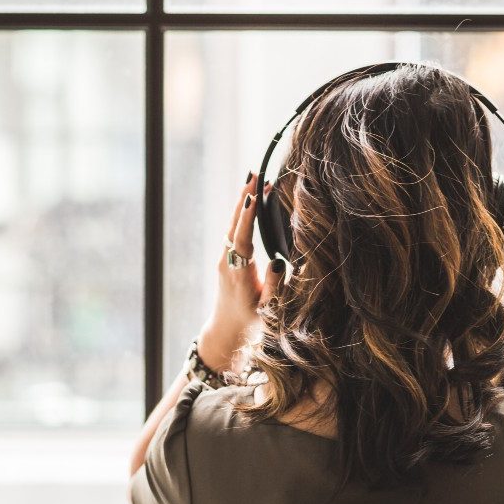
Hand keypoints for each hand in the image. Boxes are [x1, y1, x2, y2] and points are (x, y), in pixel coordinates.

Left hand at [210, 171, 286, 332]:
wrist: (226, 330)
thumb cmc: (250, 321)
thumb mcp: (267, 309)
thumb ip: (274, 287)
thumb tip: (278, 263)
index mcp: (238, 273)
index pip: (242, 239)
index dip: (247, 217)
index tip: (253, 195)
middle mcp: (227, 262)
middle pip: (234, 224)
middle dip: (244, 197)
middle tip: (253, 173)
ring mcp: (225, 258)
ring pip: (233, 224)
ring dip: (243, 201)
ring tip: (254, 179)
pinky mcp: (227, 258)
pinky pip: (234, 230)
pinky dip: (242, 213)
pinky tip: (250, 200)